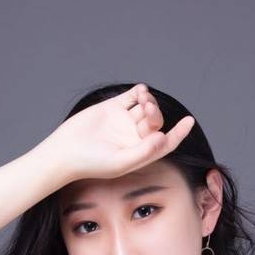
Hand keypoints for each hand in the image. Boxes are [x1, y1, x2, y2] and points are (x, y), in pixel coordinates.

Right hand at [38, 83, 195, 183]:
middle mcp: (134, 137)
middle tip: (147, 110)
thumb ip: (143, 152)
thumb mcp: (120, 162)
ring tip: (143, 99)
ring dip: (149, 101)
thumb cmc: (91, 163)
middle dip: (156, 113)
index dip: (179, 133)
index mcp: (140, 153)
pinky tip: (141, 91)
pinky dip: (140, 91)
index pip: (165, 142)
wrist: (65, 151)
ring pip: (145, 106)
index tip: (189, 121)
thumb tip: (163, 138)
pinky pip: (131, 96)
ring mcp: (124, 122)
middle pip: (155, 121)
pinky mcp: (113, 108)